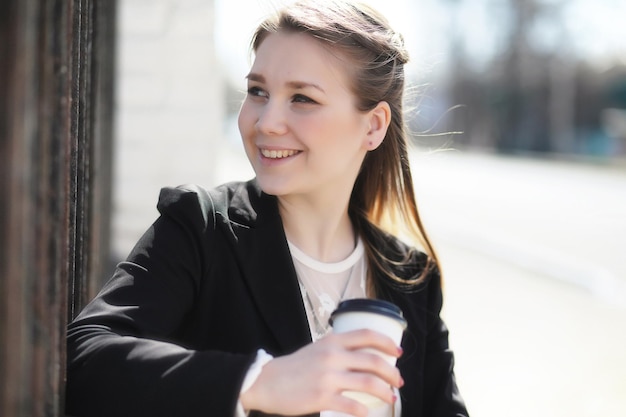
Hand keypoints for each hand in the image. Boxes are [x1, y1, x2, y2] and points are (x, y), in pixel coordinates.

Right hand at [240, 329, 403, 416]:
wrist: (267, 382)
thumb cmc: (294, 367)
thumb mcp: (317, 348)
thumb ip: (338, 348)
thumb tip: (362, 354)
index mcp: (332, 342)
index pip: (367, 335)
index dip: (387, 343)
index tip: (398, 351)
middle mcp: (332, 356)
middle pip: (373, 361)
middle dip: (392, 372)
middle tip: (398, 380)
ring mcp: (327, 377)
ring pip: (368, 383)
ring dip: (385, 391)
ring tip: (390, 397)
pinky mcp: (321, 398)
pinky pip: (351, 405)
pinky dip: (364, 410)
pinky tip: (368, 412)